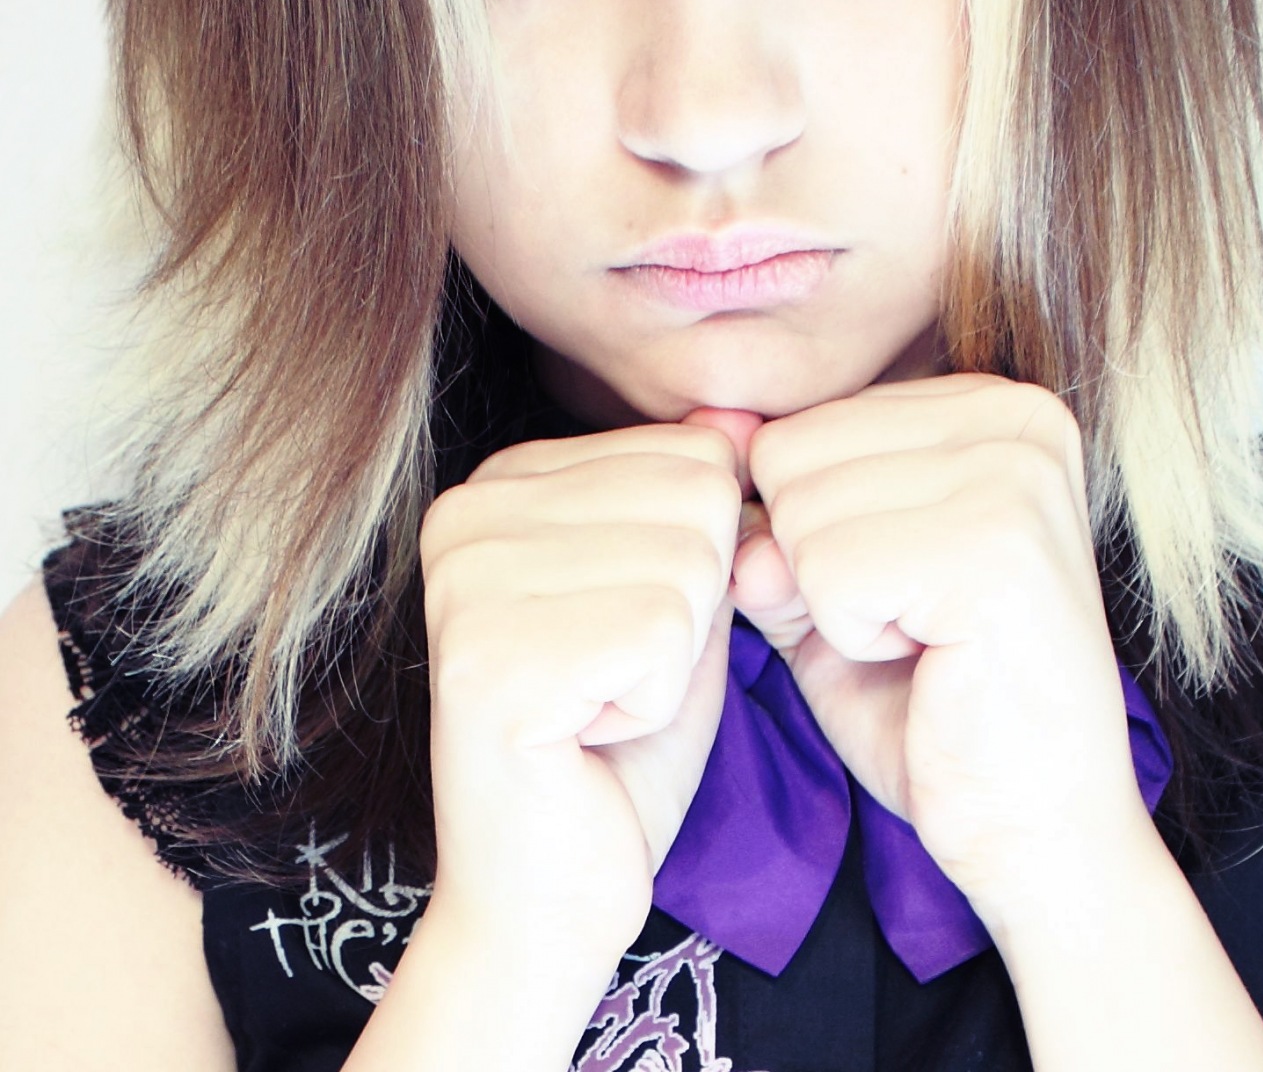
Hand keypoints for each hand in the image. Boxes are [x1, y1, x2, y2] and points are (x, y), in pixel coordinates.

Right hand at [417, 425, 740, 983]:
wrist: (546, 903)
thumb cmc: (618, 747)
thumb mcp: (683, 598)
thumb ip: (706, 503)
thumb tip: (739, 417)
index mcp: (501, 481)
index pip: (689, 453)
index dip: (701, 566)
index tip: (624, 635)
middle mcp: (465, 512)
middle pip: (695, 501)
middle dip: (694, 611)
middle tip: (615, 681)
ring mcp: (465, 582)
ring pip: (688, 568)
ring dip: (674, 661)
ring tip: (598, 707)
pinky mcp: (488, 658)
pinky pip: (664, 637)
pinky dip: (657, 705)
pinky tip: (587, 737)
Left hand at [731, 377, 1146, 920]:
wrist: (1033, 834)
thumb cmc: (932, 708)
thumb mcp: (828, 587)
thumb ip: (770, 513)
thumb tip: (715, 432)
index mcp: (993, 403)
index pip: (802, 427)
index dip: (816, 535)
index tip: (906, 592)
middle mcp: (1018, 418)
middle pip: (794, 459)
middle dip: (818, 566)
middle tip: (913, 628)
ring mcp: (1016, 479)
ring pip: (803, 515)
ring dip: (836, 606)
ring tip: (926, 642)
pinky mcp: (997, 553)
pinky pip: (829, 574)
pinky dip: (852, 641)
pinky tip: (933, 662)